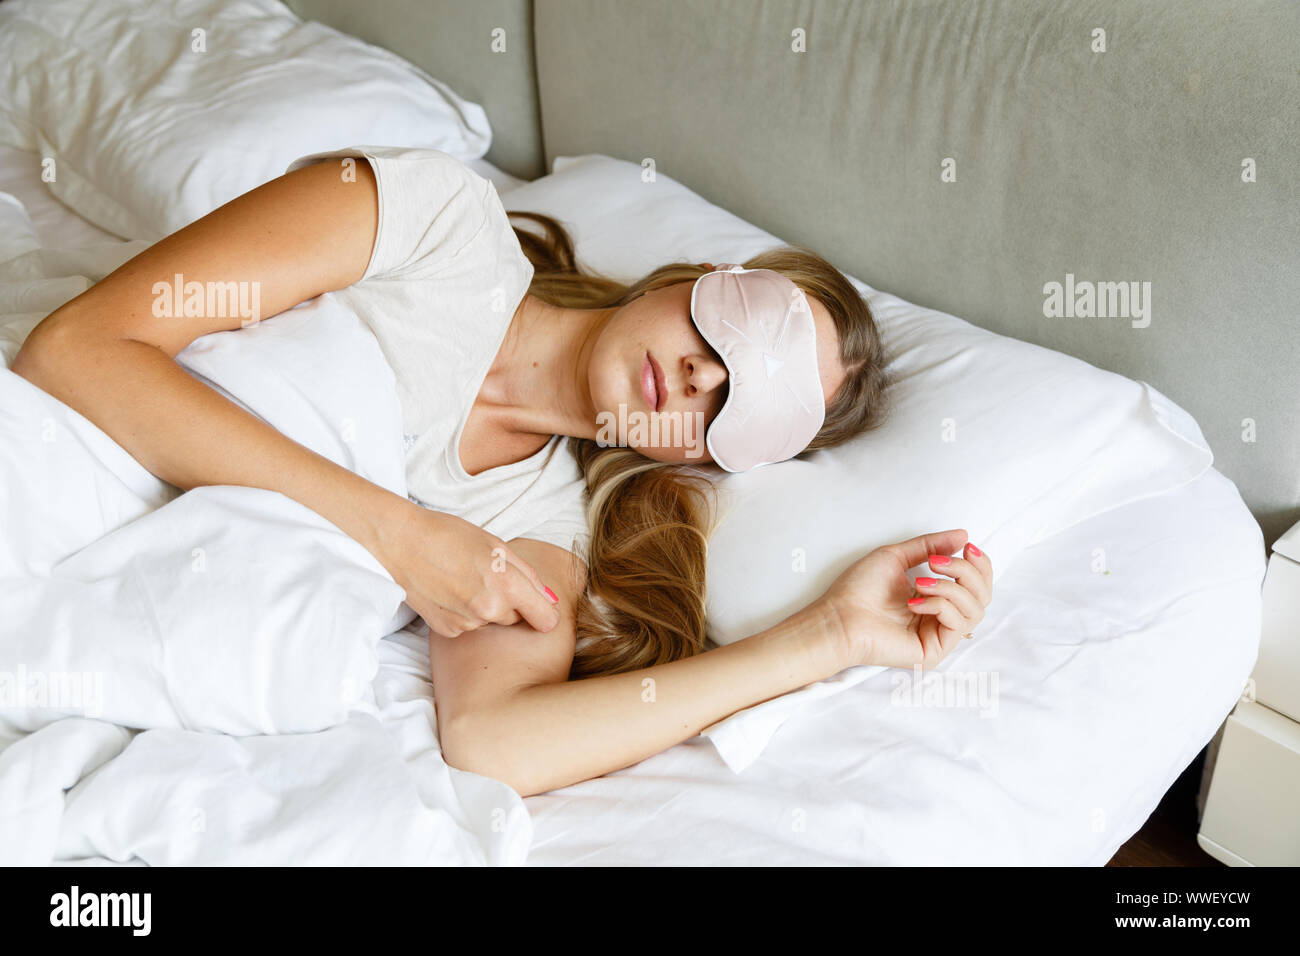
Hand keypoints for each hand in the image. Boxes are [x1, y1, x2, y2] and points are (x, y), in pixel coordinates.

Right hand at [376, 501, 559, 637]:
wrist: (401, 543)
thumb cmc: (450, 535)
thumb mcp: (497, 545)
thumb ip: (528, 576)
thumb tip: (551, 601)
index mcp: (508, 586)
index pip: (546, 619)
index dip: (545, 615)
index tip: (541, 610)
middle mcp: (489, 610)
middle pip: (516, 618)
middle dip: (510, 604)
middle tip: (487, 578)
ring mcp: (467, 623)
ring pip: (491, 622)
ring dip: (485, 608)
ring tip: (463, 581)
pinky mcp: (447, 630)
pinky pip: (468, 626)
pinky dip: (464, 614)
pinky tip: (449, 593)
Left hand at [815, 528, 991, 670]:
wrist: (839, 616)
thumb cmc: (858, 589)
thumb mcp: (896, 556)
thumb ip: (930, 545)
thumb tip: (963, 535)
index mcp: (934, 597)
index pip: (976, 584)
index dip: (980, 564)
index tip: (968, 546)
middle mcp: (941, 617)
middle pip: (982, 595)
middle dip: (966, 572)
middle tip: (937, 563)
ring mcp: (938, 635)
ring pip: (975, 609)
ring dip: (950, 587)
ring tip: (920, 582)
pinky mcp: (934, 651)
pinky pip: (958, 624)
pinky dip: (940, 605)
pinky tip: (914, 604)